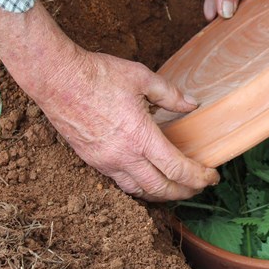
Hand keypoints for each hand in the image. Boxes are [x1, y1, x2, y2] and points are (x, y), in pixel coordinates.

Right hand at [0, 0, 216, 201]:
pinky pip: (120, 183)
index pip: (177, 169)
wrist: (55, 78)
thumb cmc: (97, 73)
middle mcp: (123, 156)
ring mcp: (105, 161)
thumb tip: (192, 103)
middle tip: (199, 187)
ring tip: (177, 188)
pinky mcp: (91, 160)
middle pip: (161, 189)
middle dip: (185, 192)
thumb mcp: (141, 77)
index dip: (199, 177)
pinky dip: (139, 187)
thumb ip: (170, 94)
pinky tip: (147, 179)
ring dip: (162, 194)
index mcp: (140, 136)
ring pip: (139, 191)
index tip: (213, 177)